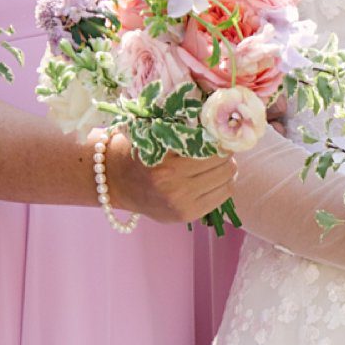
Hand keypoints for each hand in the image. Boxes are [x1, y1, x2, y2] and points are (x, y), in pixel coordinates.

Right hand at [101, 133, 235, 223]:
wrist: (116, 183)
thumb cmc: (136, 154)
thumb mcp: (152, 138)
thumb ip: (181, 134)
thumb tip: (217, 130)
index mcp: (164, 165)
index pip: (211, 150)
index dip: (219, 141)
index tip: (219, 136)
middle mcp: (173, 187)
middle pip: (223, 166)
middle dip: (226, 154)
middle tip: (221, 149)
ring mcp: (181, 204)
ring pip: (227, 181)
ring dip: (227, 169)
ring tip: (219, 163)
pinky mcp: (187, 215)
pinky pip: (222, 196)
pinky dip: (223, 184)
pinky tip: (215, 178)